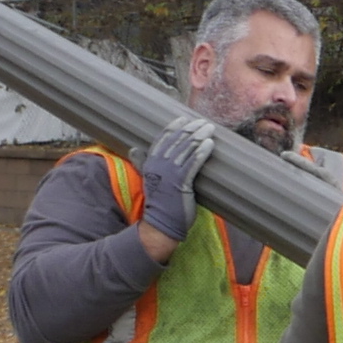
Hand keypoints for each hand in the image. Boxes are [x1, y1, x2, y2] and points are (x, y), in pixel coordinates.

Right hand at [133, 113, 217, 248]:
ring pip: (186, 149)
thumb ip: (143, 163)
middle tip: (203, 122)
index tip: (184, 118)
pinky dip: (202, 152)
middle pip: (177, 140)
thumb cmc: (159, 202)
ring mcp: (170, 173)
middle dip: (191, 128)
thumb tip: (132, 150)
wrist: (161, 224)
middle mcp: (159, 165)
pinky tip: (210, 144)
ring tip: (209, 128)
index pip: (162, 139)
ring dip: (200, 136)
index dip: (174, 127)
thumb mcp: (149, 179)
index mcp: (151, 163)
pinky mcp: (181, 183)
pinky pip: (193, 163)